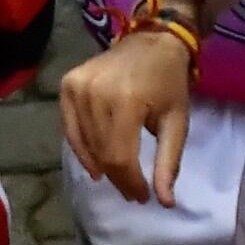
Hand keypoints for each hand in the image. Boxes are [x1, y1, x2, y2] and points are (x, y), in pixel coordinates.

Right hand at [58, 26, 193, 203]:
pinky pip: (69, 129)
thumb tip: (165, 203)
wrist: (152, 41)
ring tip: (117, 178)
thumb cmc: (169, 82)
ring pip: (84, 144)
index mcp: (125, 101)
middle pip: (101, 153)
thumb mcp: (177, 123)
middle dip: (117, 178)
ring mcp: (76, 88)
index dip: (130, 183)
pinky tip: (95, 165)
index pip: (120, 156)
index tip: (142, 197)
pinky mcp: (66, 86)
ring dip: (100, 167)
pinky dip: (81, 150)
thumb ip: (169, 163)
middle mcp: (94, 93)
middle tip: (132, 191)